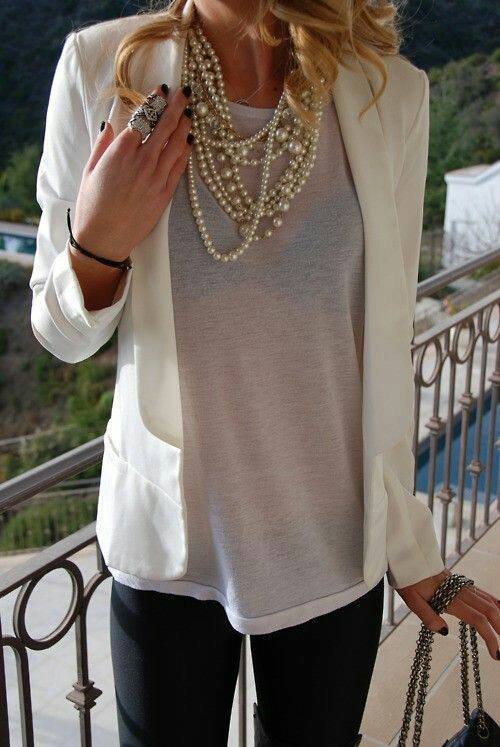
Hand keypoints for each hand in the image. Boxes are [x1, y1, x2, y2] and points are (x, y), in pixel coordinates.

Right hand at [72, 83, 193, 261]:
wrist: (104, 239)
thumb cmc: (92, 205)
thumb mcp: (89, 170)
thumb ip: (103, 144)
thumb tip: (112, 123)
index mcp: (121, 152)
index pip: (143, 118)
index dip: (155, 101)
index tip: (162, 89)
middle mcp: (142, 162)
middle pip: (164, 127)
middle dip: (177, 106)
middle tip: (185, 92)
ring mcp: (156, 178)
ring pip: (176, 145)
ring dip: (185, 125)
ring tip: (190, 112)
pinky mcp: (165, 194)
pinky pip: (180, 167)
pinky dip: (186, 151)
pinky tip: (189, 140)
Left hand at [396, 568, 499, 660]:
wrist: (409, 559)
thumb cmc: (409, 581)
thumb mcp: (412, 601)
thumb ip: (428, 616)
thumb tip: (444, 632)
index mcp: (449, 599)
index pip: (477, 619)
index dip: (490, 637)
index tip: (495, 653)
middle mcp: (460, 592)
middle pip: (489, 609)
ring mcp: (462, 586)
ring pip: (488, 600)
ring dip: (499, 616)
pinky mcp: (460, 583)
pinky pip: (482, 593)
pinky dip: (494, 602)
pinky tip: (498, 609)